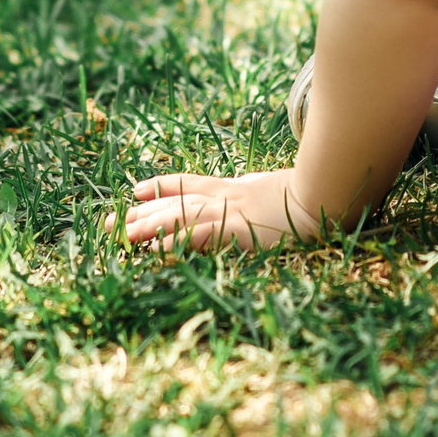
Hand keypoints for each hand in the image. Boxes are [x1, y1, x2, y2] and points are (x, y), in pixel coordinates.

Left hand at [118, 170, 321, 252]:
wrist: (329, 194)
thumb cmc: (315, 192)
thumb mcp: (284, 189)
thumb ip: (266, 191)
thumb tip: (262, 198)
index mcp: (238, 188)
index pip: (191, 185)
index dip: (162, 186)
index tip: (136, 189)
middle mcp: (228, 197)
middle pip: (176, 202)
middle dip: (141, 213)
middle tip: (108, 222)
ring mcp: (232, 212)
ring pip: (180, 216)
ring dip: (148, 226)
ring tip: (120, 235)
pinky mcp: (239, 229)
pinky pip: (200, 236)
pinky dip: (176, 242)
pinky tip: (156, 251)